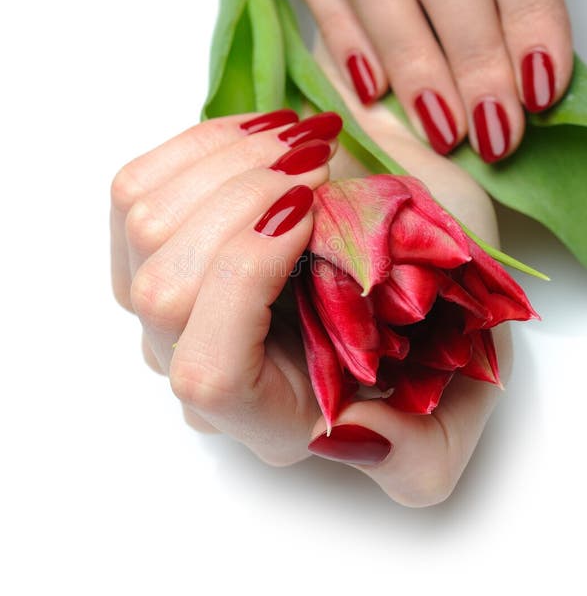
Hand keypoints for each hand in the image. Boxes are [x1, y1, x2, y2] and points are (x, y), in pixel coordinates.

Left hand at [110, 47, 511, 505]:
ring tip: (302, 140)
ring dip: (225, 162)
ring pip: (143, 226)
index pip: (208, 373)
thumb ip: (420, 460)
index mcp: (265, 419)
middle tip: (319, 157)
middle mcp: (197, 371)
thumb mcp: (459, 406)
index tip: (315, 205)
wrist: (404, 267)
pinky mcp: (151, 248)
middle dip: (240, 201)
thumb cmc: (428, 327)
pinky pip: (136, 187)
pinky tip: (263, 135)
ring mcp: (163, 307)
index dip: (246, 278)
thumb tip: (351, 435)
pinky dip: (199, 146)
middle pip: (160, 290)